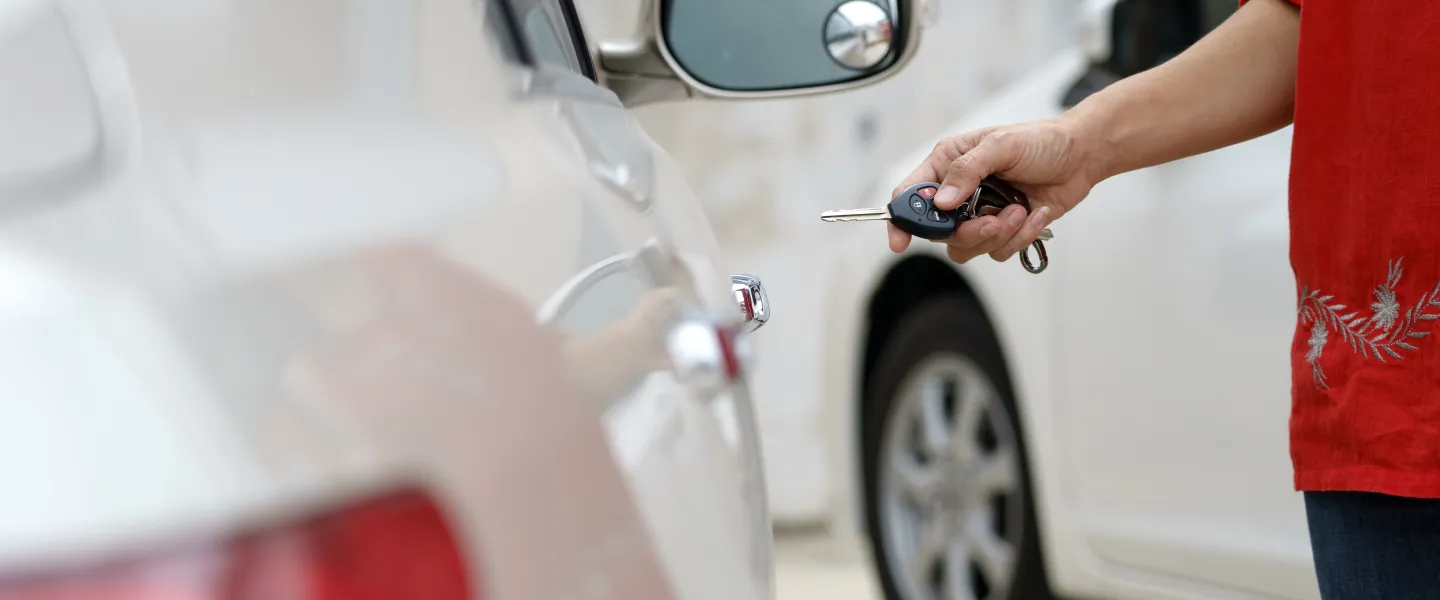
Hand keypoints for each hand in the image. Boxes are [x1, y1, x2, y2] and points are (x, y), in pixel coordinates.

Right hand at [888, 118, 1104, 264]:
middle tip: (991, 220)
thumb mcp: (1001, 145)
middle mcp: (958, 192)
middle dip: (967, 231)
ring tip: (1020, 211)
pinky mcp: (1003, 230)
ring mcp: (980, 214)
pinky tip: (1035, 213)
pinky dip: (1020, 236)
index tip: (901, 240)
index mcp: (948, 165)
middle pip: (938, 231)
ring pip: (966, 247)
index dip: (902, 220)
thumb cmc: (1041, 141)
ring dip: (997, 234)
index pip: (911, 195)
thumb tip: (942, 201)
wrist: (1081, 156)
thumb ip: (968, 170)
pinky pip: (998, 250)